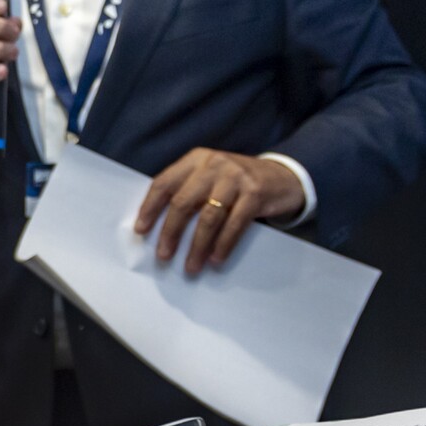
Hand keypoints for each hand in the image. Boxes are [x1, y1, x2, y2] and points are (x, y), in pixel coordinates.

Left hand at [134, 149, 306, 276]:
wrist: (284, 177)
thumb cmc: (237, 183)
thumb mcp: (211, 176)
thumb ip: (188, 191)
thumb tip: (159, 226)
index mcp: (195, 159)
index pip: (164, 183)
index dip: (150, 207)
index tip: (140, 230)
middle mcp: (213, 165)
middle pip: (183, 202)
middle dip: (170, 232)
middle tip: (163, 256)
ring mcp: (236, 178)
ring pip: (209, 217)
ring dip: (197, 246)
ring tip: (190, 266)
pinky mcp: (255, 194)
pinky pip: (234, 224)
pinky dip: (223, 245)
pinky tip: (215, 260)